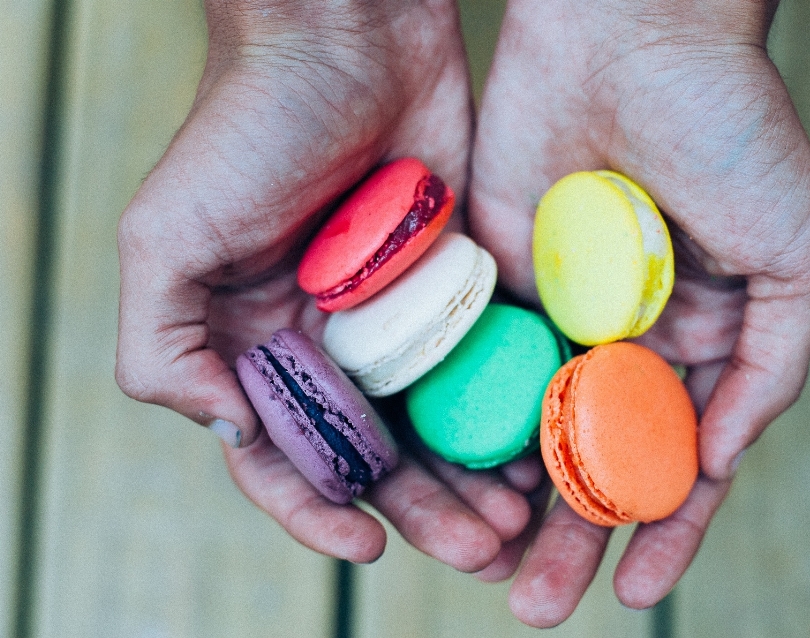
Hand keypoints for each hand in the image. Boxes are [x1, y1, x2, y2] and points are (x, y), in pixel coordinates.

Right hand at [116, 0, 530, 568]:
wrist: (350, 35)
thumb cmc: (245, 126)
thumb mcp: (166, 235)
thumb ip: (162, 344)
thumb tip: (225, 429)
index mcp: (255, 343)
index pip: (285, 454)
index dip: (317, 508)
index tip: (366, 544)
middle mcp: (327, 343)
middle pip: (377, 454)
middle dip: (424, 509)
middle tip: (481, 547)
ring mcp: (397, 318)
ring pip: (440, 424)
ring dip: (474, 477)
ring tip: (521, 518)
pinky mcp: (457, 285)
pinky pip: (485, 364)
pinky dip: (509, 410)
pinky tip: (541, 445)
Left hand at [469, 0, 809, 625]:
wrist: (630, 37)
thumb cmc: (733, 128)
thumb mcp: (799, 250)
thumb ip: (771, 360)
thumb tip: (722, 456)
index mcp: (697, 340)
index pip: (676, 458)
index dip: (663, 530)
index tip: (636, 589)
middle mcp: (623, 339)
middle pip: (594, 461)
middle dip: (572, 536)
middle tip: (539, 603)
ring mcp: (556, 314)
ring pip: (528, 430)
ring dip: (512, 503)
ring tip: (493, 569)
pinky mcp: (495, 282)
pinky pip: (477, 366)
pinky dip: (466, 427)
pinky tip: (453, 481)